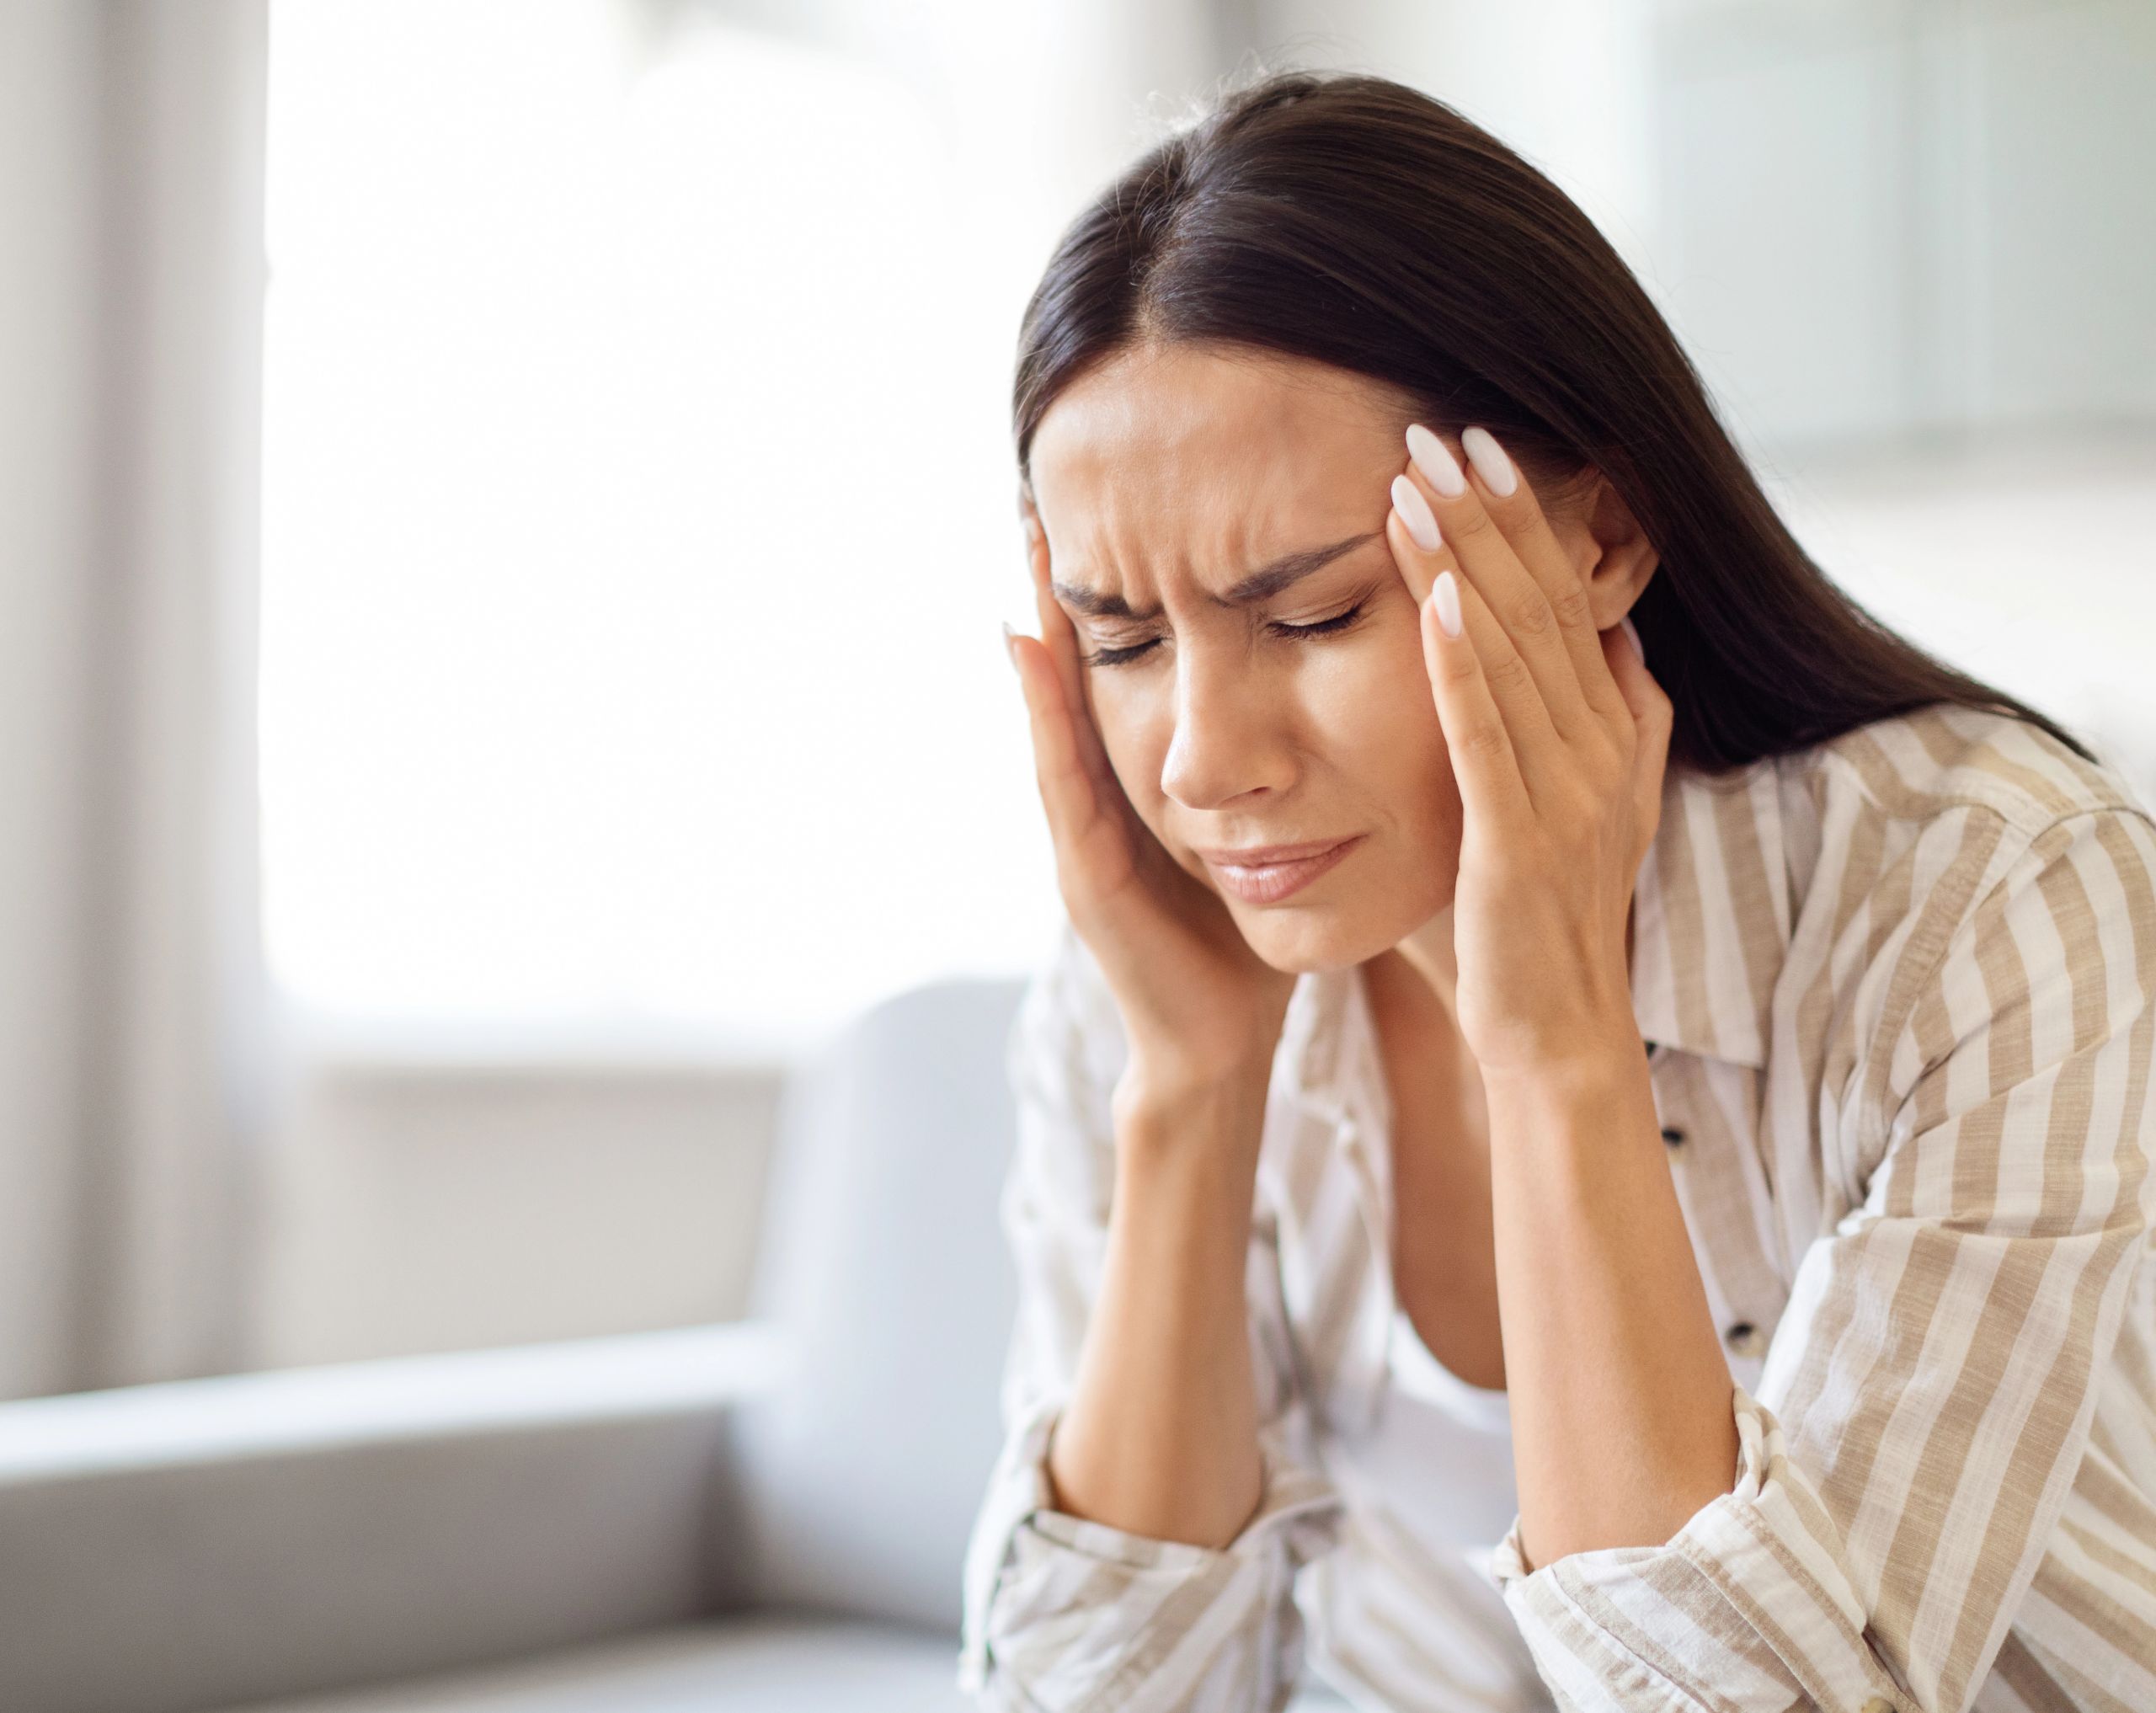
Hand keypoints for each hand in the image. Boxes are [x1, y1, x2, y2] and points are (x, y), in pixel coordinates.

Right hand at [1007, 501, 1296, 1100]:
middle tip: (1049, 488)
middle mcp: (1107, 792)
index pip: (1137, 664)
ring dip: (1042, 625)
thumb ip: (1267, 768)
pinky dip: (1042, 709)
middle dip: (1068, 585)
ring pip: (1059, 706)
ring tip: (1031, 539)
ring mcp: (1084, 827)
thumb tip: (1315, 685)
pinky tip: (1031, 647)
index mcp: (1151, 780)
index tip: (1124, 497)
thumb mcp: (1258, 831)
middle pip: (1082, 671)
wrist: (1219, 1039)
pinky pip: (1060, 773)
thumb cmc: (1244, 935)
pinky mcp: (1084, 867)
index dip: (1128, 589)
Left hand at [1382, 427, 1671, 1079]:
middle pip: (1542, 606)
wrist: (1554, 1032)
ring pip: (1513, 655)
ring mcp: (1568, 794)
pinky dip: (1459, 667)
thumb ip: (1591, 722)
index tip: (1480, 446)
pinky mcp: (1518, 839)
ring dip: (1463, 565)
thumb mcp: (1573, 803)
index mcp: (1609, 732)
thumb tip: (1604, 639)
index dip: (1525, 521)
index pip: (1565, 601)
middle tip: (1436, 431)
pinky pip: (1487, 738)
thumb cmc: (1538, 919)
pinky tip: (1429, 601)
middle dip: (1489, 515)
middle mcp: (1601, 749)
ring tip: (1414, 486)